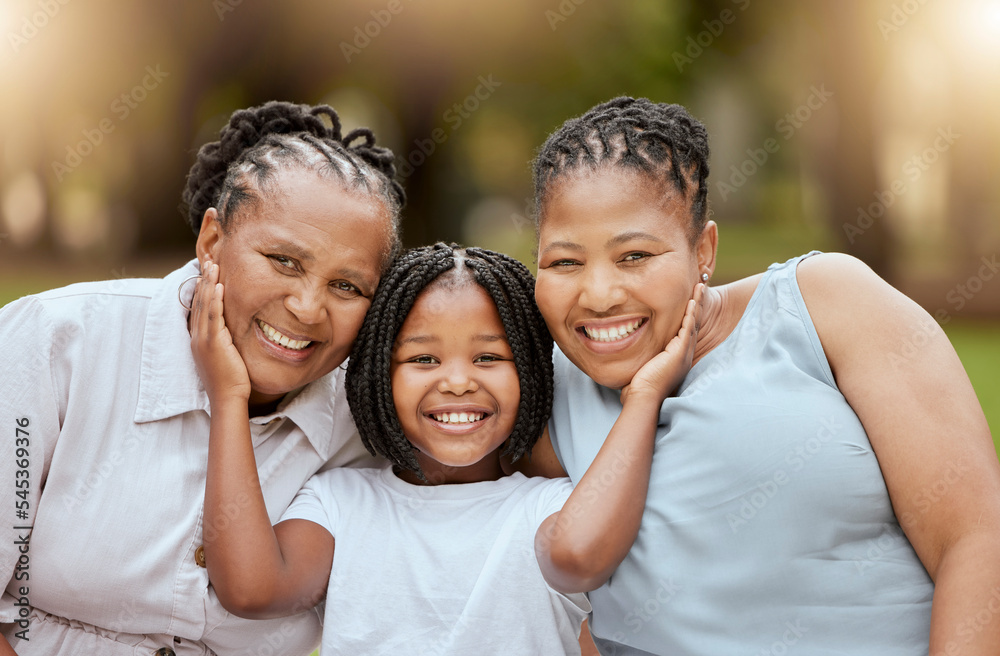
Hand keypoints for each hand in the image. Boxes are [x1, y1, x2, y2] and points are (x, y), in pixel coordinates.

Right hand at [190, 260, 250, 404]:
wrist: (227, 398)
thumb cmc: (230, 381)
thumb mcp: (225, 356)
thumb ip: (226, 341)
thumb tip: (233, 331)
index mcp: (199, 340)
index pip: (199, 309)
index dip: (202, 289)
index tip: (207, 273)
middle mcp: (197, 337)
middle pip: (198, 302)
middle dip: (203, 280)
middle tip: (208, 261)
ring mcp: (203, 340)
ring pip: (204, 305)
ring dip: (208, 283)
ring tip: (213, 265)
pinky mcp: (213, 343)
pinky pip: (213, 316)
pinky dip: (214, 300)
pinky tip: (218, 286)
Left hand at [620, 282, 703, 405]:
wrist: (643, 397)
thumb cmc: (639, 386)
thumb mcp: (644, 365)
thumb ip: (644, 354)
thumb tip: (632, 346)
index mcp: (677, 356)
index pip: (685, 329)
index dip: (689, 313)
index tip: (690, 298)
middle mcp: (684, 353)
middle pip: (693, 322)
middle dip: (697, 303)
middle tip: (701, 286)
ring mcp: (684, 352)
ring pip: (693, 322)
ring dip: (697, 303)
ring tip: (701, 287)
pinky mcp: (680, 352)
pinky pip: (687, 328)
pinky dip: (691, 313)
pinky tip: (693, 301)